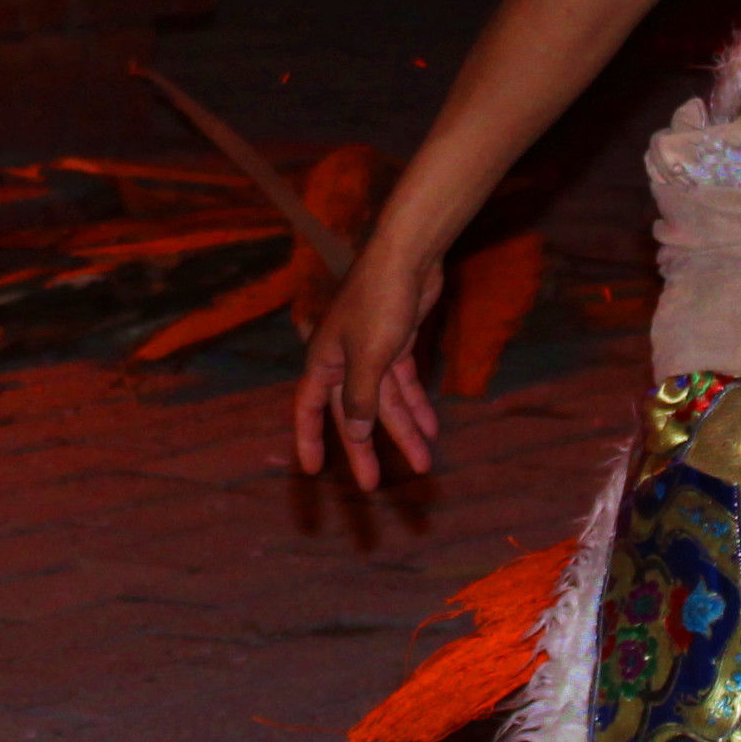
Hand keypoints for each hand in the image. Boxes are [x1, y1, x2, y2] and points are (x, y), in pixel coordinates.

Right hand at [293, 239, 449, 490]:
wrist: (409, 257)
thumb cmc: (379, 302)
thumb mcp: (370, 357)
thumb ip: (361, 398)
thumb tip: (354, 434)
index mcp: (325, 361)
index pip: (310, 408)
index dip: (309, 438)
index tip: (313, 469)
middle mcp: (344, 360)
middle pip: (353, 413)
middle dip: (365, 448)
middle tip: (373, 485)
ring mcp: (372, 352)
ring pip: (386, 402)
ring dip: (404, 431)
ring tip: (423, 462)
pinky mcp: (397, 344)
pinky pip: (405, 384)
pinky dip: (418, 405)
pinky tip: (432, 428)